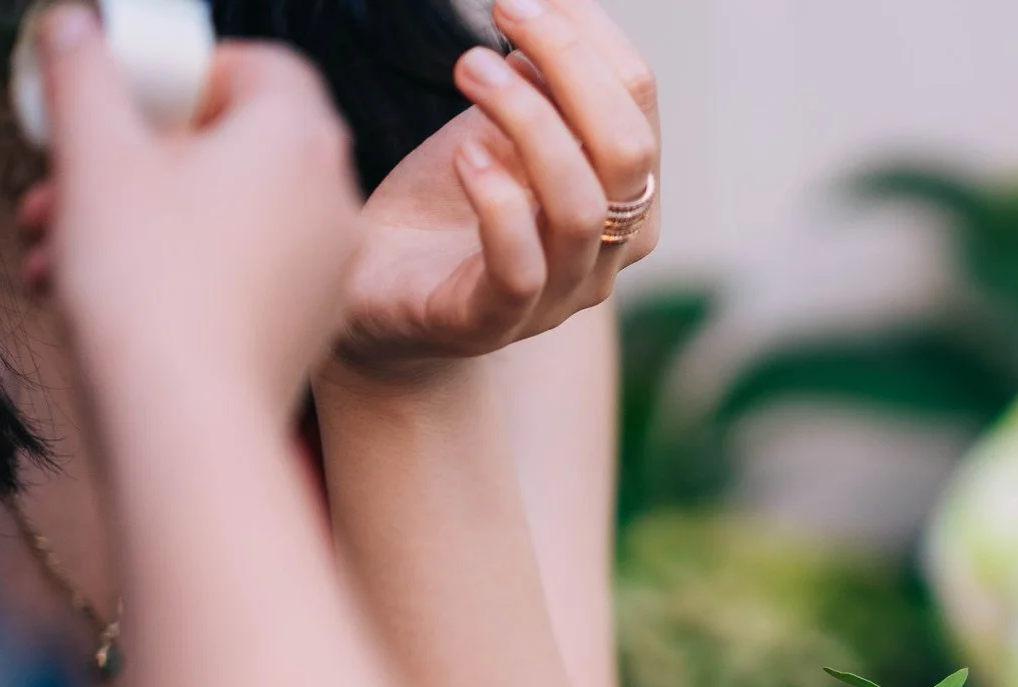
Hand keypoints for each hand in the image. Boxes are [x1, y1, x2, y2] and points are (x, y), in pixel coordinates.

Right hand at [21, 14, 359, 404]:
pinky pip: (237, 273)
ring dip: (134, 217)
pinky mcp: (308, 326)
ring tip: (54, 243)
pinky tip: (94, 293)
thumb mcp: (94, 152)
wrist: (189, 422)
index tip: (127, 100)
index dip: (186, 74)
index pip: (263, 68)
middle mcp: (333, 199)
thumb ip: (84, 72)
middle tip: (65, 179)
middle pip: (232, 146)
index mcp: (301, 138)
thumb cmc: (148, 281)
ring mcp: (328, 268)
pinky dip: (171, 270)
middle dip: (135, 158)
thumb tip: (79, 28)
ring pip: (221, 215)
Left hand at [336, 0, 658, 367]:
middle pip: (630, 154)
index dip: (591, 38)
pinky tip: (464, 156)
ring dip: (531, 122)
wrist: (378, 291)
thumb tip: (548, 7)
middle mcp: (606, 253)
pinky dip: (498, 203)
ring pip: (582, 209)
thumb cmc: (444, 204)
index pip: (640, 106)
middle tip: (506, 14)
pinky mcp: (489, 323)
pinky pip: (519, 268)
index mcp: (623, 198)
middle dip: (571, 68)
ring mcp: (555, 296)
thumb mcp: (497, 127)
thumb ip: (535, 85)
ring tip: (470, 68)